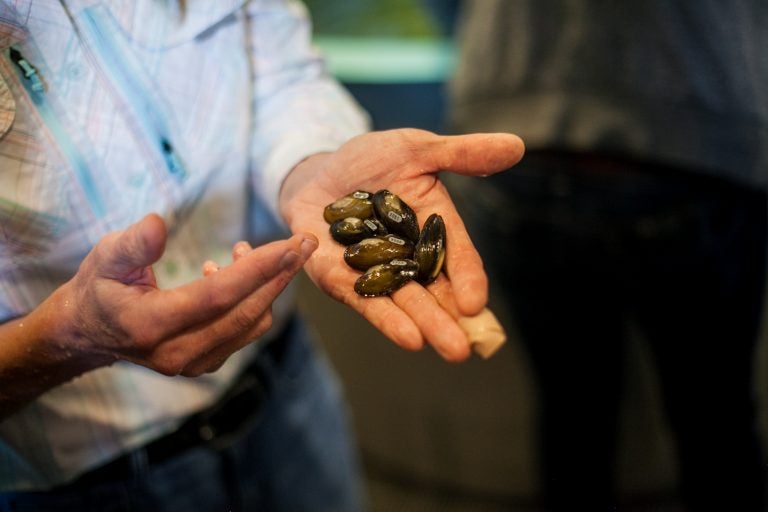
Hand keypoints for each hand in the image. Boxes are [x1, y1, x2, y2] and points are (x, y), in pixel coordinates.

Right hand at [58, 213, 316, 375]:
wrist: (89, 333)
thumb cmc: (99, 288)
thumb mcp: (105, 258)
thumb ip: (133, 244)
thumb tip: (159, 223)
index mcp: (152, 326)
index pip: (219, 296)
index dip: (259, 268)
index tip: (292, 244)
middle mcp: (178, 353)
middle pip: (246, 312)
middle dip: (281, 274)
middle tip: (306, 242)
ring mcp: (194, 363)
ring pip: (252, 324)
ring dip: (266, 285)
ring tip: (244, 250)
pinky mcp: (205, 363)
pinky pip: (245, 331)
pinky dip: (253, 301)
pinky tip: (230, 272)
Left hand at [279, 128, 523, 361]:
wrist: (317, 172)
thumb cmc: (370, 160)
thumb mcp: (416, 149)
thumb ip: (461, 154)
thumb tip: (517, 145)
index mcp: (433, 227)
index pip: (456, 256)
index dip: (468, 279)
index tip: (477, 304)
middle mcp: (410, 257)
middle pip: (435, 290)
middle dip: (450, 319)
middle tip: (467, 348)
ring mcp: (377, 272)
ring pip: (406, 301)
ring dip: (426, 325)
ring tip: (450, 350)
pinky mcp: (344, 279)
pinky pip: (365, 300)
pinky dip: (386, 318)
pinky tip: (409, 339)